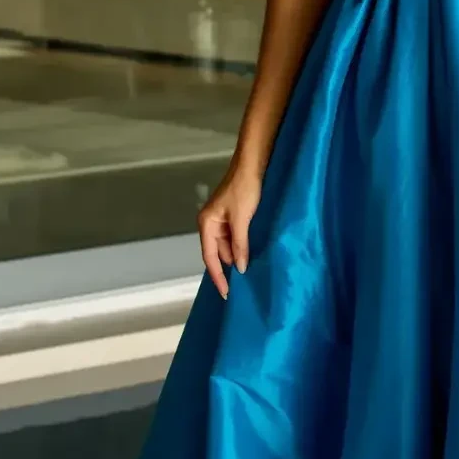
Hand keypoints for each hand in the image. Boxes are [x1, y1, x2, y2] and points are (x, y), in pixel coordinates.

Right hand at [199, 162, 261, 297]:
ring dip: (238, 256)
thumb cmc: (244, 189)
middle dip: (229, 267)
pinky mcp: (233, 216)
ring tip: (250, 272)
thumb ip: (239, 244)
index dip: (217, 276)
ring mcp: (222, 220)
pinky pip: (236, 237)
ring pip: (228, 245)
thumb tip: (239, 267)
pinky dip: (242, 246)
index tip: (226, 293)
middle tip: (242, 286)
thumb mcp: (242, 219)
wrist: (252, 165)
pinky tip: (251, 254)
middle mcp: (211, 224)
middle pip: (219, 253)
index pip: (210, 257)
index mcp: (206, 224)